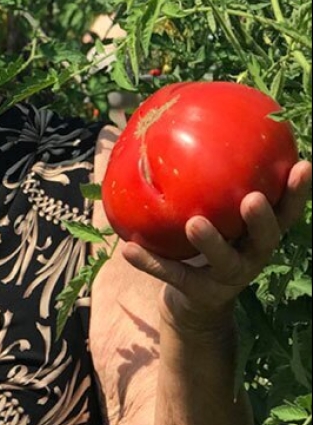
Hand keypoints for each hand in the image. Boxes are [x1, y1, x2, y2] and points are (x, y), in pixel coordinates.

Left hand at [120, 160, 311, 324]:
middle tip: (252, 199)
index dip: (297, 191)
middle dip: (262, 219)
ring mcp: (229, 278)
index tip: (303, 164)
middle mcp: (252, 255)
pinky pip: (173, 276)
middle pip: (267, 239)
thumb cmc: (206, 242)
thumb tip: (177, 121)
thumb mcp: (216, 212)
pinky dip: (150, 263)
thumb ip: (210, 180)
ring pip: (225, 261)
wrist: (194, 303)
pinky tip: (128, 250)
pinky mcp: (200, 294)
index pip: (286, 210)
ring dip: (211, 242)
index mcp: (260, 232)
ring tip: (194, 223)